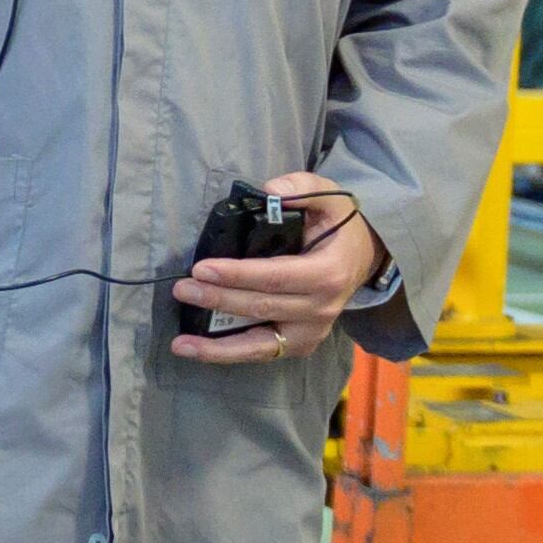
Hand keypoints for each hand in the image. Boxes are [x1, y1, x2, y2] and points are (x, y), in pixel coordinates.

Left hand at [171, 168, 378, 364]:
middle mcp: (321, 309)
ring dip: (216, 345)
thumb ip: (301, 188)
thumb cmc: (339, 226)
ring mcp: (311, 332)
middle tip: (181, 288)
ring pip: (259, 344)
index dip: (237, 275)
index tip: (201, 268)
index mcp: (328, 273)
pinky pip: (261, 353)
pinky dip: (228, 355)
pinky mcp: (300, 345)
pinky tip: (197, 351)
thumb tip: (270, 190)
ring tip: (181, 343)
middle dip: (217, 300)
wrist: (362, 258)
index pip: (275, 276)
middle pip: (260, 307)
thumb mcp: (329, 196)